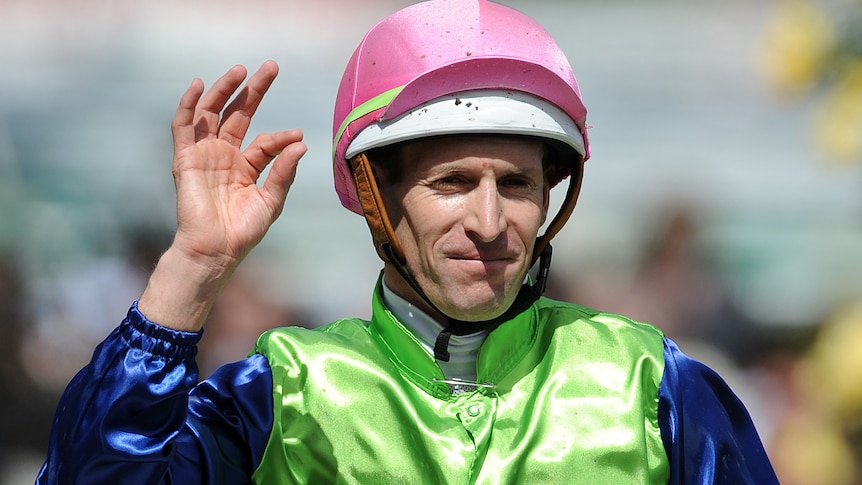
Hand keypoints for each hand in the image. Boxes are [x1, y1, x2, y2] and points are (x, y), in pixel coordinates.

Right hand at [171, 60, 305, 268]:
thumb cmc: (242, 232)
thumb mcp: (270, 201)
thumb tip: (299, 144)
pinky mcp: (185, 159)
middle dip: (254, 90)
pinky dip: (189, 104)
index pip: (264, 142)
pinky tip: (199, 85)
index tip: (296, 136)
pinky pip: (184, 126)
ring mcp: (204, 155)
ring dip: (224, 89)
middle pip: (238, 114)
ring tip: (241, 69)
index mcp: (245, 167)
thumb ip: (283, 172)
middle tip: (271, 67)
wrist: (214, 251)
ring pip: (212, 113)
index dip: (281, 137)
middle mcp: (224, 156)